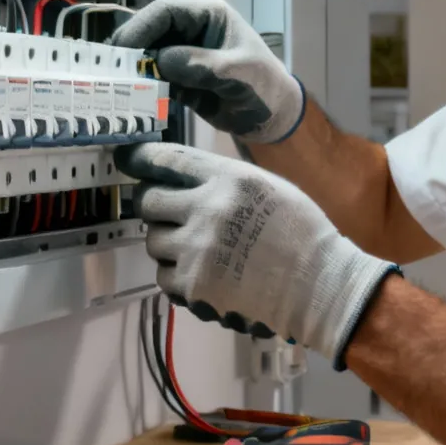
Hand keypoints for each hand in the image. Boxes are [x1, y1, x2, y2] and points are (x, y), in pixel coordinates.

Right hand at [110, 0, 304, 144]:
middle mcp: (192, 31)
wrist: (275, 117)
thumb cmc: (265, 87)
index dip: (140, 27)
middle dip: (132, 50)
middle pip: (150, 32)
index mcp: (209, 15)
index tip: (122, 50)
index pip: (166, 11)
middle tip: (113, 72)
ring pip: (148, 56)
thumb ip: (202, 65)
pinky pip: (154, 79)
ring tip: (118, 88)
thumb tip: (161, 61)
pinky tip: (133, 101)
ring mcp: (184, 55)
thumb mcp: (239, 73)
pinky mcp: (179, 79)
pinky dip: (143, 88)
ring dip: (135, 71)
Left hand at [117, 142, 397, 367]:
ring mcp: (197, 249)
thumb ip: (222, 180)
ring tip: (200, 250)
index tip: (127, 159)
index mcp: (228, 178)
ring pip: (154, 240)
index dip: (141, 158)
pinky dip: (177, 275)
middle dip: (156, 206)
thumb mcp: (266, 187)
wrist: (318, 286)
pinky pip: (163, 275)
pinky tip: (204, 273)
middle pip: (149, 201)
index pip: (168, 159)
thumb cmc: (298, 233)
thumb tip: (178, 178)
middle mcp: (207, 209)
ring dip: (169, 244)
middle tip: (170, 215)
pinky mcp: (193, 285)